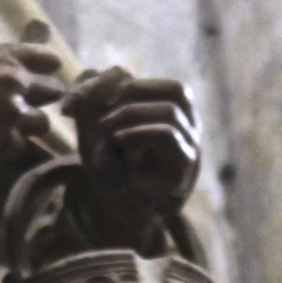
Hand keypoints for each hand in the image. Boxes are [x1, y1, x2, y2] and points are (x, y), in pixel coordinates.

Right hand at [0, 42, 66, 169]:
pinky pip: (19, 147)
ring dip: (25, 126)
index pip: (51, 61)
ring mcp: (12, 114)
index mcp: (8, 57)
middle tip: (17, 107)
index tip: (34, 81)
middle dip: (38, 100)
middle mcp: (16, 82)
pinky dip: (5, 147)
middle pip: (54, 92)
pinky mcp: (3, 144)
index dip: (44, 72)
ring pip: (42, 123)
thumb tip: (26, 67)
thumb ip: (1, 64)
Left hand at [69, 68, 199, 204]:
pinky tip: (118, 140)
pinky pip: (169, 135)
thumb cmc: (114, 164)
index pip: (163, 84)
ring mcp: (191, 146)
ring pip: (171, 111)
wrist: (120, 209)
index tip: (90, 97)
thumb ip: (96, 95)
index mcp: (176, 112)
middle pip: (177, 90)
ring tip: (105, 127)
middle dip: (134, 94)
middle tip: (102, 107)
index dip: (127, 83)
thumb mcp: (98, 124)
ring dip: (131, 114)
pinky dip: (139, 132)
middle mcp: (191, 126)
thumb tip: (98, 73)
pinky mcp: (184, 166)